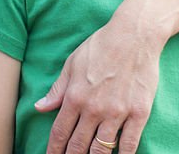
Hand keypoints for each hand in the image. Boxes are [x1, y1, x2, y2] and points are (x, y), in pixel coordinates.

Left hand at [36, 14, 164, 153]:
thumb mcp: (72, 63)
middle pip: (78, 146)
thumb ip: (57, 89)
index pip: (60, 132)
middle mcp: (94, 108)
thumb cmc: (101, 46)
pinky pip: (129, 144)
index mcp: (75, 96)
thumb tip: (40, 107)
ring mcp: (117, 112)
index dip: (54, 150)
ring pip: (101, 150)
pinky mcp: (139, 113)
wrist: (134, 35)